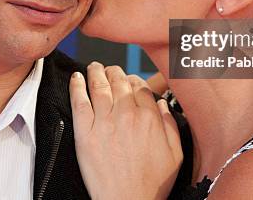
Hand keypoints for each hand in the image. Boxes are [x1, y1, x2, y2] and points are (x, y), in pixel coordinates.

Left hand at [70, 62, 182, 199]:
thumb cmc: (152, 185)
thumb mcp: (175, 155)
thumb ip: (170, 125)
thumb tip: (162, 104)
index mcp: (150, 118)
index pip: (140, 86)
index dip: (134, 79)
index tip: (130, 80)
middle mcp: (127, 115)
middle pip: (119, 82)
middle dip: (115, 72)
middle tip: (110, 70)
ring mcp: (105, 123)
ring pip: (99, 86)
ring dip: (96, 72)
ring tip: (93, 67)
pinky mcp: (85, 133)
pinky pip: (80, 102)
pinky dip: (77, 87)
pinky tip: (76, 78)